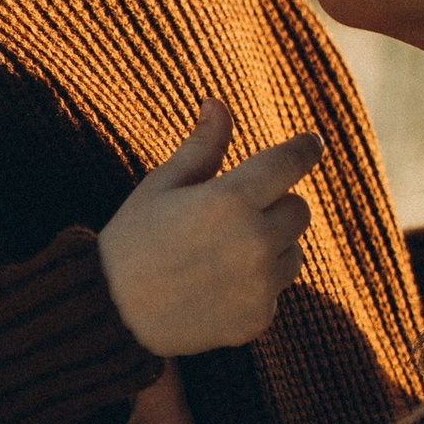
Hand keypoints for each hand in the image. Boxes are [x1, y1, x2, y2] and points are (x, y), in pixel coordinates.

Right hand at [99, 99, 320, 354]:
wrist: (111, 315)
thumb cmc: (132, 239)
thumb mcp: (161, 186)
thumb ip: (201, 147)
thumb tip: (218, 103)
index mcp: (229, 200)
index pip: (289, 163)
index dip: (304, 149)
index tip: (312, 143)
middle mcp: (253, 243)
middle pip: (299, 210)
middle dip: (275, 204)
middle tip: (234, 213)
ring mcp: (259, 286)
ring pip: (294, 252)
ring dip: (272, 247)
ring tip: (220, 254)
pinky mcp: (258, 319)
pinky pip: (277, 290)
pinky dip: (257, 285)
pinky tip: (215, 286)